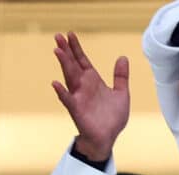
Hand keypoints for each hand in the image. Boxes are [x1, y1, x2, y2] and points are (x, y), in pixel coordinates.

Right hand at [51, 32, 128, 161]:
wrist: (107, 138)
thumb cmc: (112, 117)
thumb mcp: (121, 94)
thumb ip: (121, 76)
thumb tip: (123, 57)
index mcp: (93, 81)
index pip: (82, 61)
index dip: (77, 48)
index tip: (70, 33)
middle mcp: (83, 87)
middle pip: (73, 65)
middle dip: (66, 51)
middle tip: (58, 36)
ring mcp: (79, 97)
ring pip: (69, 78)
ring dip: (64, 64)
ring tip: (57, 50)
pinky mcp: (77, 110)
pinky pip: (68, 100)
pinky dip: (62, 92)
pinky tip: (55, 83)